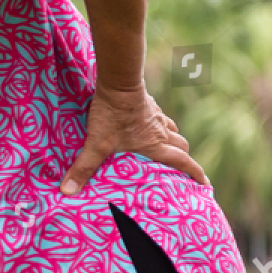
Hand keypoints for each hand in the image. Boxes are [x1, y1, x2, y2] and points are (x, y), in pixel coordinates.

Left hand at [60, 83, 208, 195]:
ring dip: (172, 141)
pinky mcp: (148, 105)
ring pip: (172, 131)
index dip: (194, 173)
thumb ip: (84, 167)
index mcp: (155, 145)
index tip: (204, 183)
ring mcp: (156, 117)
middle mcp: (160, 131)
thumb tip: (67, 191)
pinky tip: (147, 126)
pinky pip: (160, 118)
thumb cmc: (111, 114)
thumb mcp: (97, 143)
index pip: (182, 161)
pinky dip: (159, 126)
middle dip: (183, 158)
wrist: (117, 81)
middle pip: (182, 146)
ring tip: (165, 149)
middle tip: (180, 168)